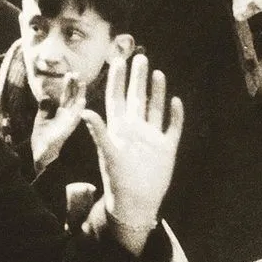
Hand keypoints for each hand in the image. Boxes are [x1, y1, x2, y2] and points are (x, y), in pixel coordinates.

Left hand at [88, 48, 181, 255]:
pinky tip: (177, 101)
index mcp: (120, 128)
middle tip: (140, 57)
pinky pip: (172, 127)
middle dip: (138, 78)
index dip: (117, 79)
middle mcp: (135, 130)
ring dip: (157, 91)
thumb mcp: (107, 154)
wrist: (136, 204)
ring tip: (158, 72)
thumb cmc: (118, 181)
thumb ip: (99, 132)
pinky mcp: (166, 148)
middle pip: (137, 98)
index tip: (117, 59)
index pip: (118, 98)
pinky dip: (175, 115)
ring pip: (155, 109)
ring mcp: (152, 138)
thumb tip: (84, 111)